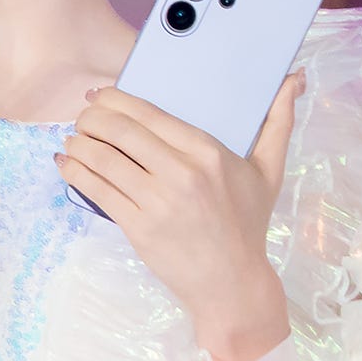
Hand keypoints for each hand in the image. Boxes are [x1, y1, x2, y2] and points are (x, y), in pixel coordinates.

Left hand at [57, 74, 303, 360]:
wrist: (232, 283)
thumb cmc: (247, 223)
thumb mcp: (269, 171)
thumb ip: (278, 121)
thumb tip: (295, 77)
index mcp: (208, 152)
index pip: (147, 113)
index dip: (114, 99)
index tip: (99, 96)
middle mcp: (182, 173)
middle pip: (119, 130)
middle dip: (90, 117)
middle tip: (82, 116)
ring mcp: (158, 201)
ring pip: (102, 158)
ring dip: (78, 142)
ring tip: (73, 139)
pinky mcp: (138, 227)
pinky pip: (96, 189)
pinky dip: (74, 171)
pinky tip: (66, 162)